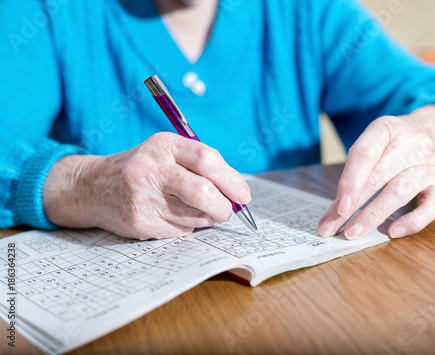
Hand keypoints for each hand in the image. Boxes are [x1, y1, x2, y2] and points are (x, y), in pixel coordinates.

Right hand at [43, 132, 250, 239]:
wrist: (93, 186)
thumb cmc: (144, 168)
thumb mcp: (167, 153)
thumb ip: (202, 166)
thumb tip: (238, 193)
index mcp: (163, 145)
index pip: (207, 160)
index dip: (232, 180)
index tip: (243, 195)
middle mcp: (151, 169)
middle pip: (204, 193)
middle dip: (224, 207)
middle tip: (227, 210)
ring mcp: (143, 198)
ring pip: (195, 217)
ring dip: (205, 218)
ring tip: (193, 208)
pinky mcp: (140, 222)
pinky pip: (181, 231)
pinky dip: (187, 227)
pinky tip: (172, 215)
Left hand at [318, 105, 434, 239]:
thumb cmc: (393, 145)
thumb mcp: (372, 144)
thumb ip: (354, 172)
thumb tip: (334, 211)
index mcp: (386, 129)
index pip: (364, 153)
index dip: (350, 181)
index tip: (339, 207)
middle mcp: (412, 144)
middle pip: (378, 176)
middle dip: (353, 205)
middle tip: (333, 227)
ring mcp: (429, 165)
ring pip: (400, 192)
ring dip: (374, 215)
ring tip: (353, 233)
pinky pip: (431, 207)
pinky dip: (412, 222)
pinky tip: (392, 232)